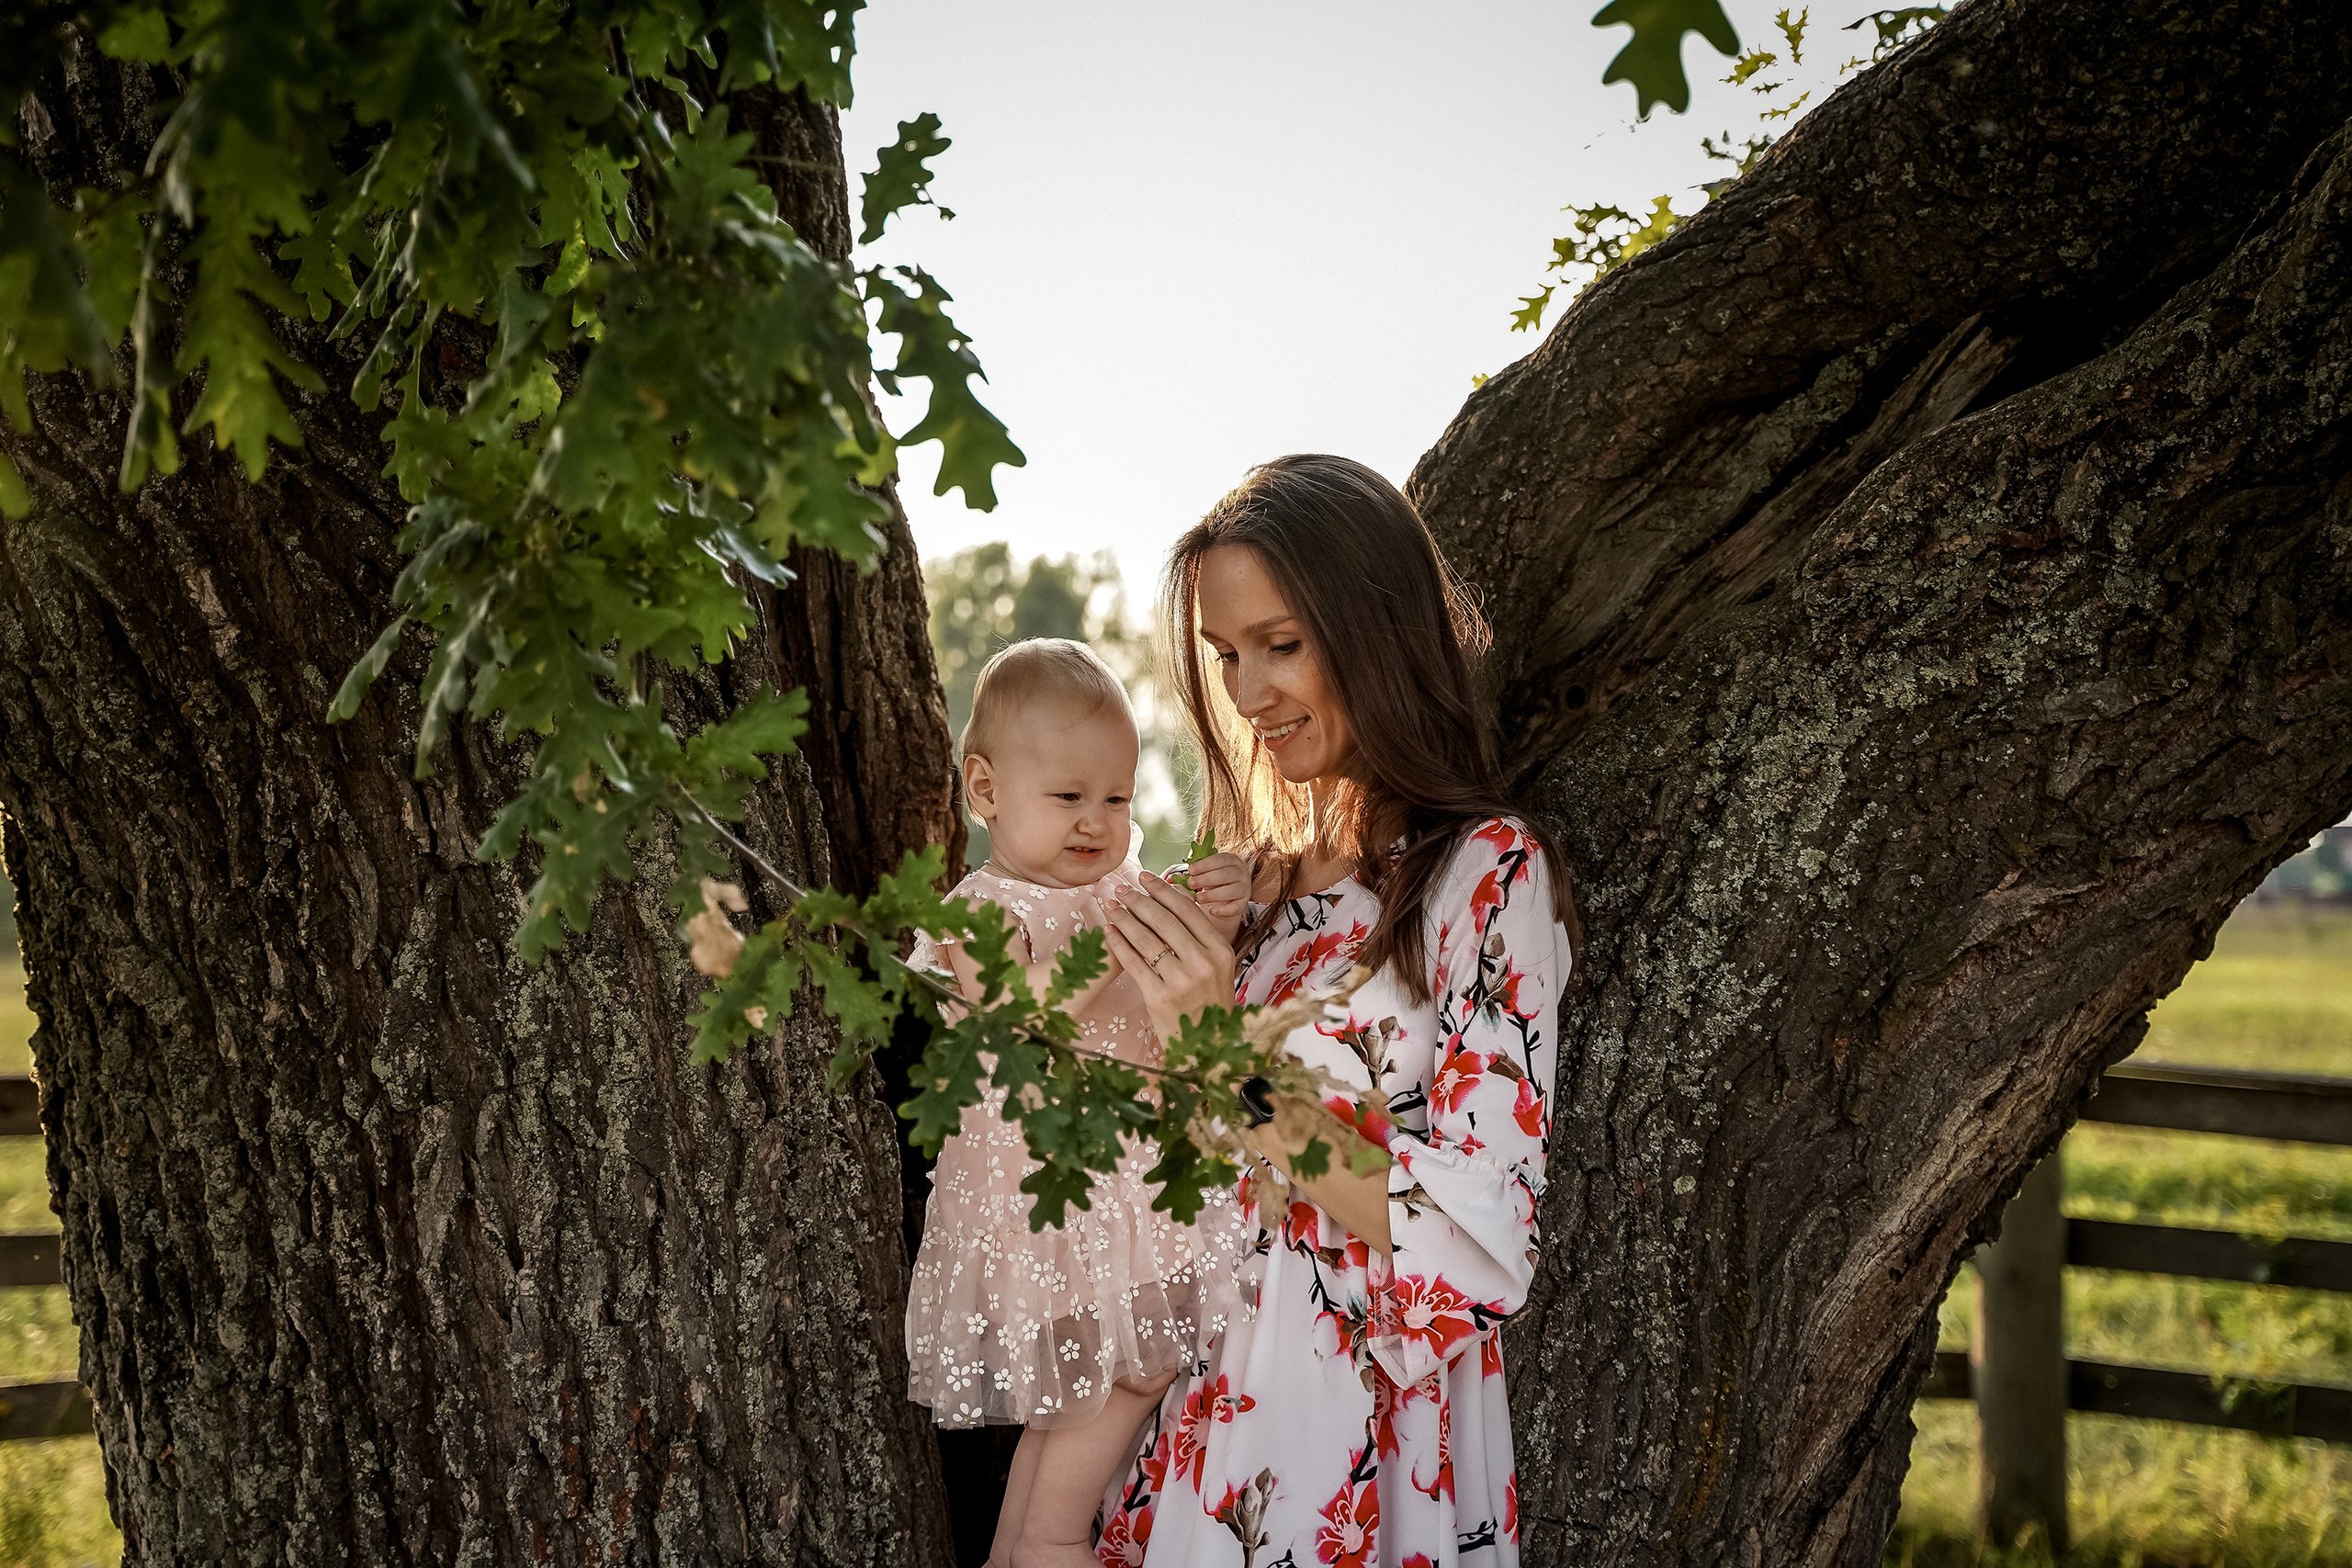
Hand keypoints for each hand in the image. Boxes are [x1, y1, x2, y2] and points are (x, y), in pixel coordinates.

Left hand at [1104, 872, 1236, 1042]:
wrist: (1206, 1047)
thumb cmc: (1208, 1003)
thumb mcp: (1217, 968)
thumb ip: (1200, 939)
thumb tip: (1170, 900)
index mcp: (1221, 951)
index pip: (1188, 911)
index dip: (1164, 890)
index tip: (1145, 877)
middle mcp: (1204, 964)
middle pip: (1164, 921)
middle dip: (1139, 900)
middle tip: (1121, 888)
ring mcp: (1182, 981)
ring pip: (1146, 940)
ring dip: (1124, 919)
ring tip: (1110, 906)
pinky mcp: (1159, 997)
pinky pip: (1134, 963)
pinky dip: (1118, 944)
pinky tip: (1108, 932)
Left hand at [1181, 851, 1250, 937]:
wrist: (1229, 895)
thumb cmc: (1215, 879)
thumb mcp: (1209, 871)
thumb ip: (1200, 870)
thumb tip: (1183, 874)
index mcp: (1232, 861)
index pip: (1220, 860)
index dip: (1204, 865)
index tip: (1190, 870)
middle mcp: (1241, 873)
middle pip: (1226, 875)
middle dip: (1206, 879)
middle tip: (1191, 883)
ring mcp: (1244, 889)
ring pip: (1231, 891)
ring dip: (1213, 895)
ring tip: (1198, 898)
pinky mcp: (1243, 904)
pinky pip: (1235, 907)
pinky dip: (1223, 910)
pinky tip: (1211, 911)